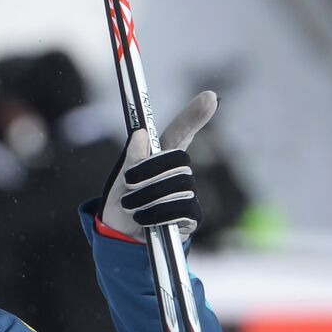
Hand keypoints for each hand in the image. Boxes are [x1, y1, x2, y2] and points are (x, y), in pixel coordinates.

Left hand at [100, 91, 217, 241]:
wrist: (121, 235)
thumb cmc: (123, 201)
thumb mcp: (120, 178)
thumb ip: (132, 157)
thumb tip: (142, 134)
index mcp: (161, 158)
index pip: (180, 132)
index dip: (194, 115)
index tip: (210, 96)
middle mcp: (178, 173)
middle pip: (175, 161)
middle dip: (145, 173)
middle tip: (128, 186)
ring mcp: (188, 194)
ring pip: (176, 186)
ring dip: (145, 197)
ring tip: (132, 206)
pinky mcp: (192, 217)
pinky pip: (180, 209)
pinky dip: (156, 214)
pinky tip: (146, 219)